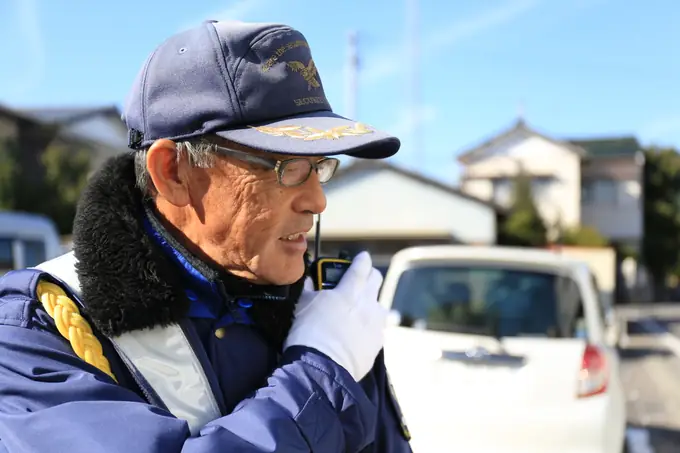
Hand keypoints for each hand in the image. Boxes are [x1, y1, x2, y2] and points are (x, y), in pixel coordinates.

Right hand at [284, 251, 386, 381]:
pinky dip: (370, 327)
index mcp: (350, 290)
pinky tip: (359, 334)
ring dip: (371, 304)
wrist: (321, 367)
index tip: (361, 258)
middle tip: (359, 281)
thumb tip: (309, 280)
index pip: (362, 266)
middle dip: (369, 276)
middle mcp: (368, 303)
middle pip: (377, 280)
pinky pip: (378, 329)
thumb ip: (310, 289)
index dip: (362, 259)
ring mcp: (376, 324)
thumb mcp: (303, 305)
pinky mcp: (378, 343)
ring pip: (380, 305)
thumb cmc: (308, 333)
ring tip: (359, 311)